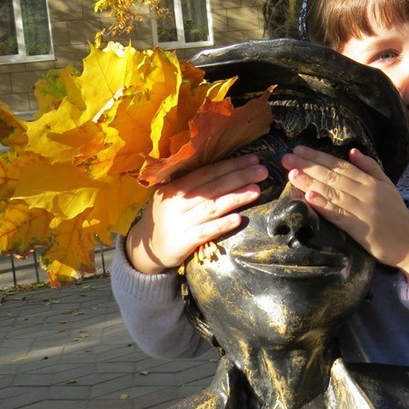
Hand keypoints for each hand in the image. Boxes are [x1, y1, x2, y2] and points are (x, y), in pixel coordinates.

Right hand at [126, 154, 267, 274]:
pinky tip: (238, 219)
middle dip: (239, 177)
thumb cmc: (168, 217)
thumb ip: (196, 186)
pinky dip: (222, 225)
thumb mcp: (174, 197)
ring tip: (256, 190)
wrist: (145, 248)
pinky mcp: (182, 242)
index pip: (207, 172)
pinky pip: (205, 232)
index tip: (253, 160)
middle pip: (212, 187)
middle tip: (262, 171)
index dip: (231, 165)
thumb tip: (230, 170)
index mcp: (176, 187)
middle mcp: (176, 202)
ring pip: (211, 207)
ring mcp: (179, 222)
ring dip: (235, 197)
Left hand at [282, 146, 408, 292]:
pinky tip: (308, 197)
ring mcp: (362, 209)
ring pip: (332, 192)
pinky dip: (323, 204)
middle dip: (308, 165)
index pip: (339, 165)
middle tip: (287, 158)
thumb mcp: (387, 185)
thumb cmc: (397, 215)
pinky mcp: (360, 228)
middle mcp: (365, 191)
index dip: (318, 156)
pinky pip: (338, 214)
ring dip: (311, 181)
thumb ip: (370, 167)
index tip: (299, 149)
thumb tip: (352, 152)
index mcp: (370, 181)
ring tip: (292, 174)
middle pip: (332, 175)